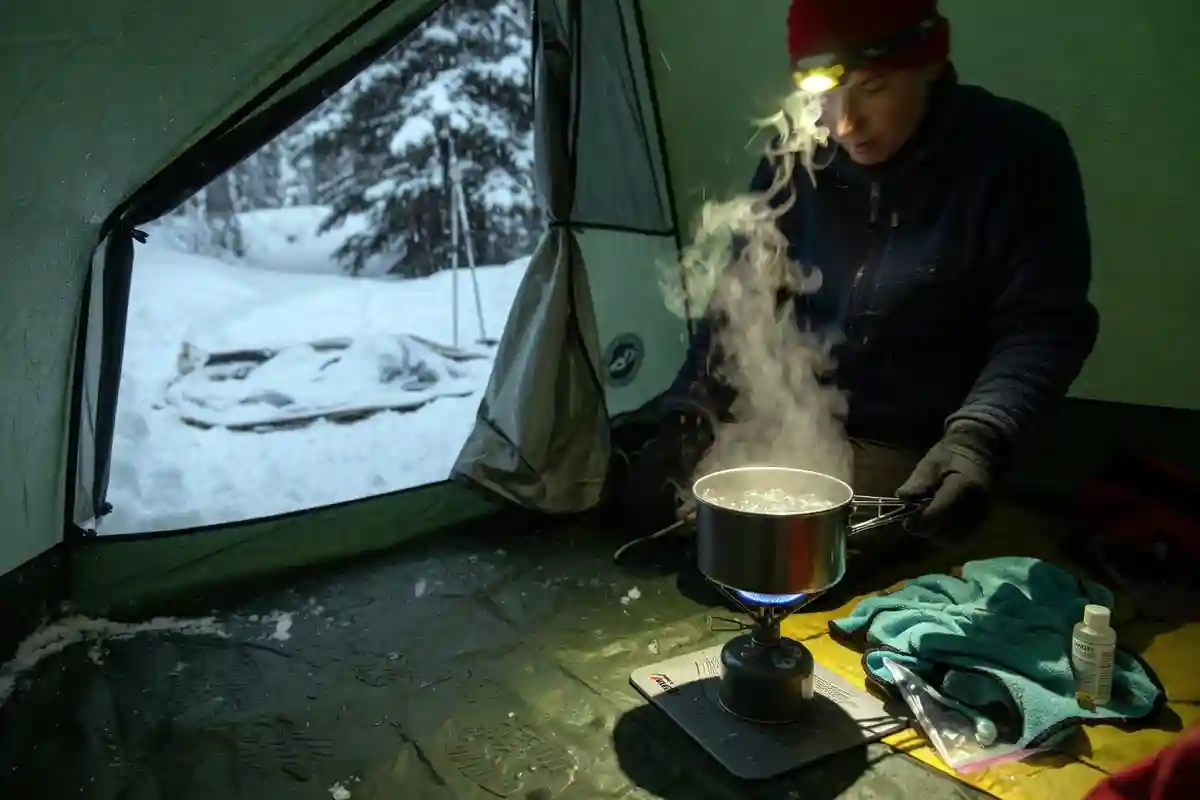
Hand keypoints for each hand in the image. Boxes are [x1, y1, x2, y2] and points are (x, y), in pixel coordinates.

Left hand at [897, 420, 1002, 535]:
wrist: (978, 454)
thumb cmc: (951, 456)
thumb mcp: (931, 462)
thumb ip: (919, 481)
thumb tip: (902, 498)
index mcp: (964, 486)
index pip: (941, 512)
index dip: (921, 521)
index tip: (906, 521)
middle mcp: (977, 505)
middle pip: (948, 530)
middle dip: (927, 529)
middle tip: (913, 521)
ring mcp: (982, 515)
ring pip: (955, 538)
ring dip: (936, 535)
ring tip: (924, 521)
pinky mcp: (982, 521)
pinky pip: (962, 537)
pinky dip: (946, 535)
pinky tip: (936, 524)